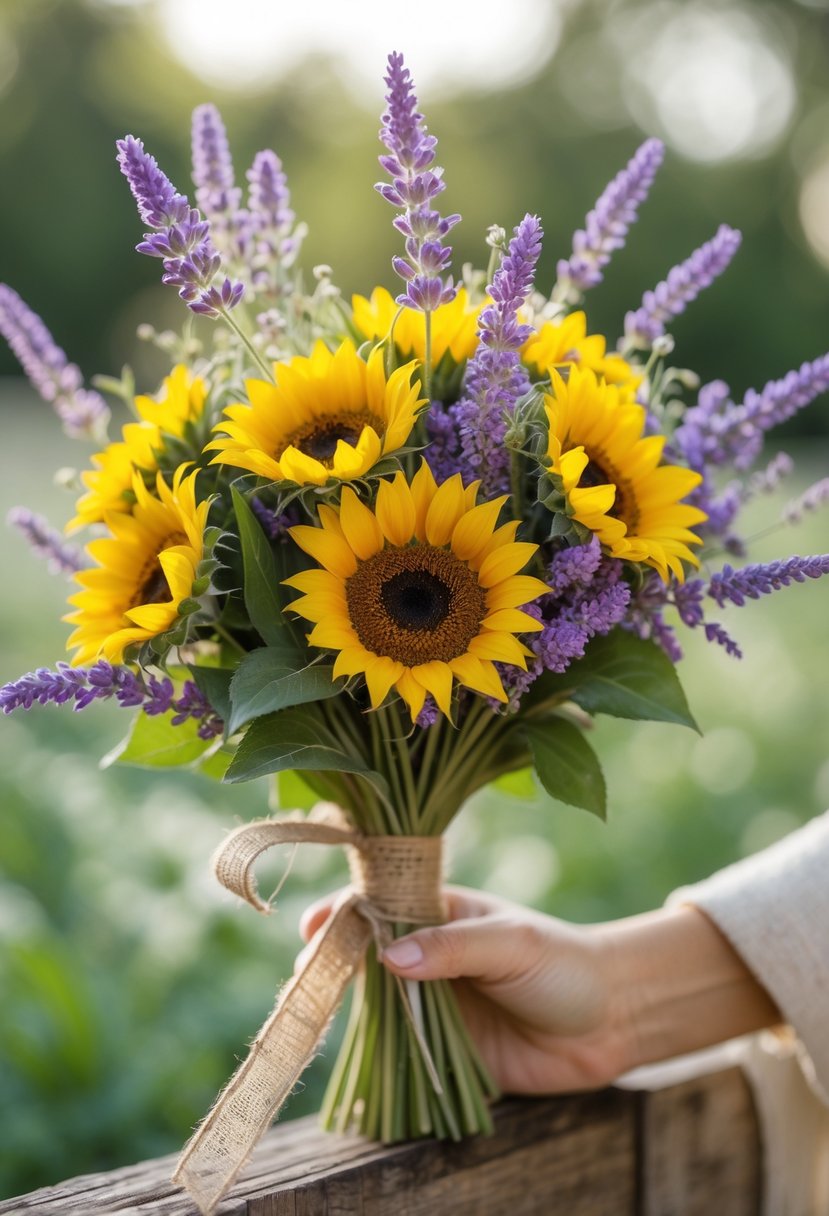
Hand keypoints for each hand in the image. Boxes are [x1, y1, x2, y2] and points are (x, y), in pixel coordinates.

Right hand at [300, 886, 632, 1094]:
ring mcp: (436, 1003)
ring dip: (350, 1011)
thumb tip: (389, 956)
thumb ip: (453, 947)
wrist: (613, 1022)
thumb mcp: (511, 943)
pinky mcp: (446, 1050)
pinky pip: (403, 1053)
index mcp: (444, 913)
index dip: (345, 911)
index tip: (313, 926)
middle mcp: (432, 955)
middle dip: (335, 962)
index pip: (383, 904)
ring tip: (313, 1014)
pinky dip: (377, 1057)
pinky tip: (352, 1058)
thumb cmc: (565, 965)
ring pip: (379, 1005)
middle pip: (369, 955)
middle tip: (306, 977)